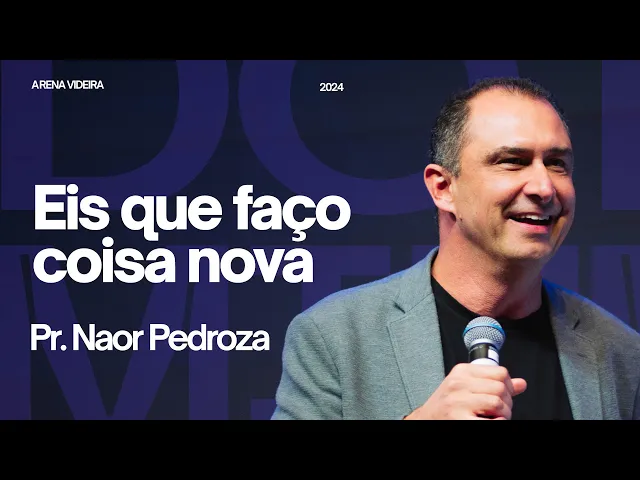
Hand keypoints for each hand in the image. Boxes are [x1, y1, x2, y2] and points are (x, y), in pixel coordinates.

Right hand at [404, 363, 526, 419]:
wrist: (427, 419)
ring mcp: (458, 402)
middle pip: (501, 388)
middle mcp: (458, 384)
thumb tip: (521, 384)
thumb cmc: (446, 405)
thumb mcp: (465, 386)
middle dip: (506, 402)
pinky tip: (490, 422)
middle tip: (498, 410)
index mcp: (461, 372)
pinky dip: (498, 422)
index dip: (508, 386)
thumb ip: (491, 382)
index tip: (504, 395)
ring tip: (493, 418)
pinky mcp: (460, 419)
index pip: (500, 372)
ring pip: (498, 403)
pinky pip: (493, 421)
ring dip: (503, 415)